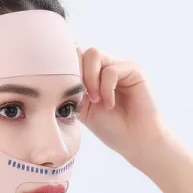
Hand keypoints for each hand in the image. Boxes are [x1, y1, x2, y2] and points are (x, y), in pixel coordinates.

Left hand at [77, 47, 170, 161]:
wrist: (135, 141)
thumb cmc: (110, 128)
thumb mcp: (82, 108)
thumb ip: (72, 89)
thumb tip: (58, 72)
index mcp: (92, 74)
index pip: (73, 56)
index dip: (67, 69)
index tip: (66, 91)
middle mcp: (105, 66)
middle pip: (81, 51)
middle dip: (77, 74)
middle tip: (83, 98)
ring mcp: (120, 66)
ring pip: (94, 54)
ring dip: (90, 80)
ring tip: (95, 101)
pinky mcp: (134, 70)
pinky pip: (110, 70)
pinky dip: (106, 89)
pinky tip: (110, 104)